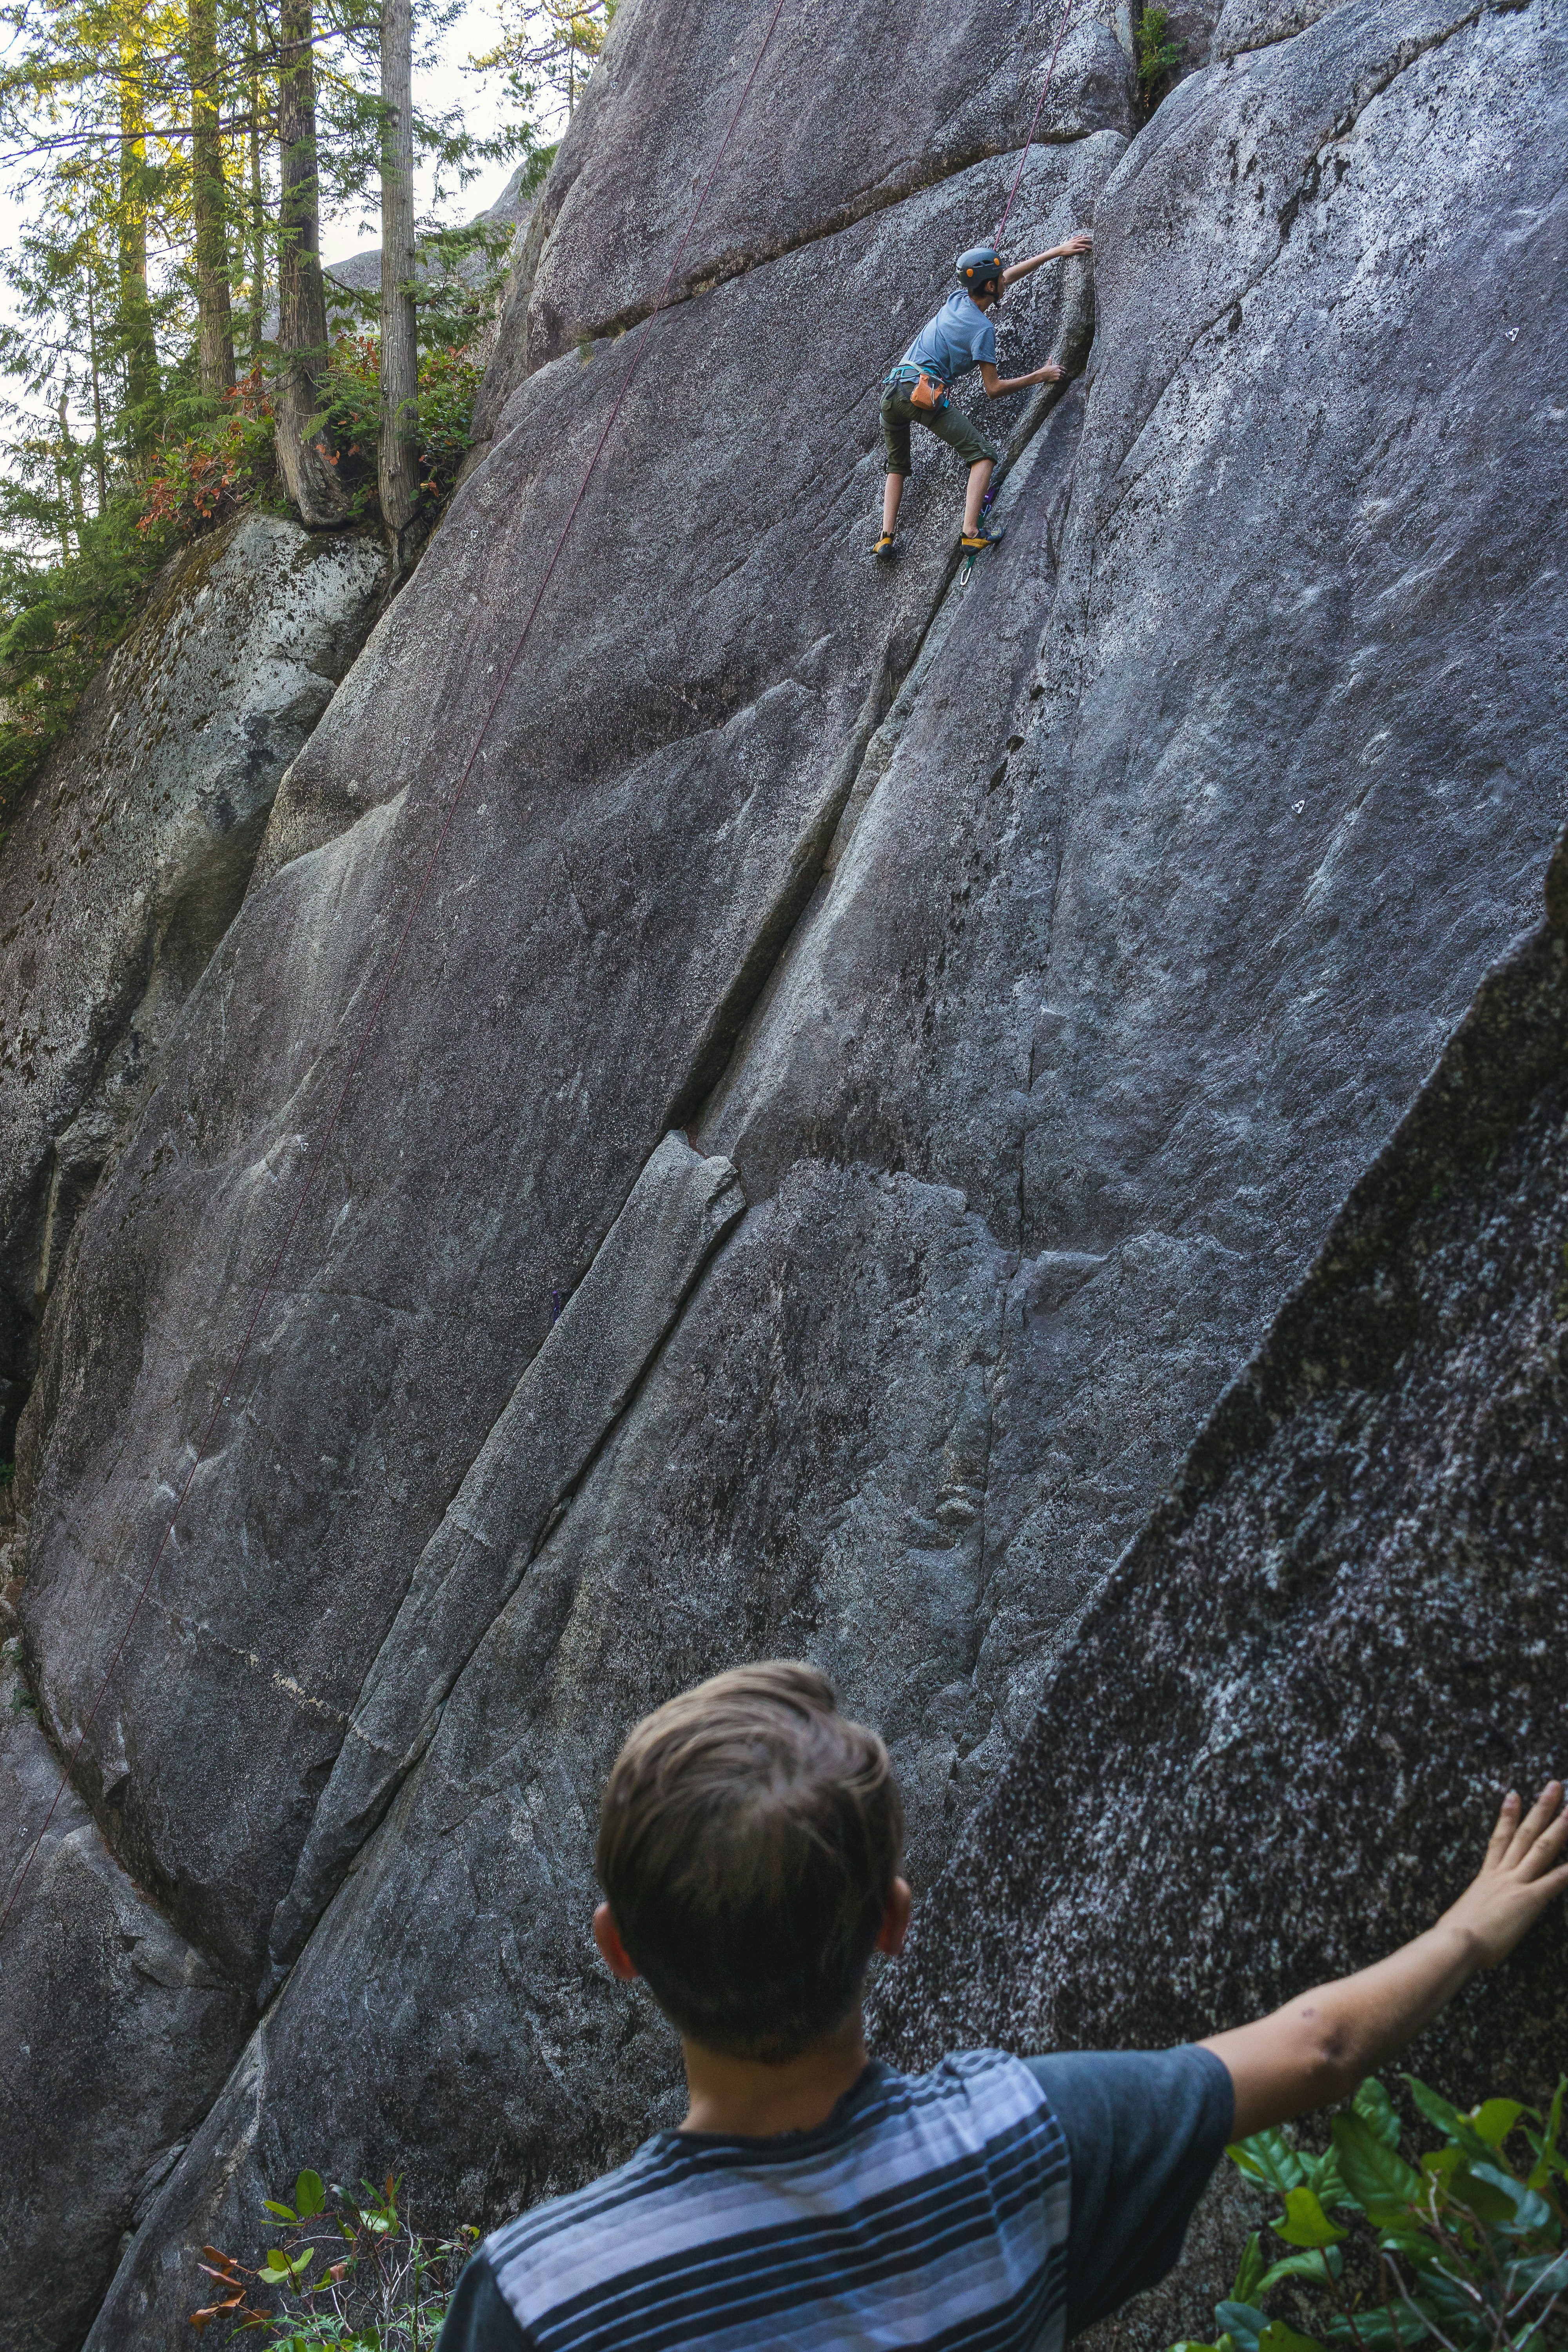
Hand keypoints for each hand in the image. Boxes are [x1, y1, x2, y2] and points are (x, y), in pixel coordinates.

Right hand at [1036, 362, 1064, 382]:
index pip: (1064, 369)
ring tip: (1062, 379)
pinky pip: (1061, 380)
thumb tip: (1050, 356)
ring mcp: (1058, 375)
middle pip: (1064, 373)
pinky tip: (1059, 381)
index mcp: (1057, 367)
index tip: (1065, 372)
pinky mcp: (1057, 379)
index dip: (1065, 370)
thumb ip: (1050, 361)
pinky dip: (1060, 380)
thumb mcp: (1048, 364)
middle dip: (1064, 375)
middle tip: (1064, 376)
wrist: (1042, 375)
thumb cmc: (1045, 370)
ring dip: (1062, 378)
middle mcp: (1059, 370)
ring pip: (1063, 377)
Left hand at [1057, 232, 1092, 256]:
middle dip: (1087, 240)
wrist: (1059, 250)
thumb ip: (1079, 250)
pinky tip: (1080, 235)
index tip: (1091, 248)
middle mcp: (1075, 241)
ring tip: (1088, 236)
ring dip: (1084, 237)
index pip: (1084, 245)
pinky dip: (1078, 236)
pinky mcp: (1070, 240)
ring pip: (1080, 237)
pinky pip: (1075, 237)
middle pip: (1083, 240)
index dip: (1088, 247)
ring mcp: (1073, 240)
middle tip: (1091, 240)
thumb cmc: (1065, 252)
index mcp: (1076, 245)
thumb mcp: (1072, 252)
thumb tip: (1084, 249)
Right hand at [1438, 1782, 1567, 1967]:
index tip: (1514, 1794)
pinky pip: (1553, 1881)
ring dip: (1559, 1827)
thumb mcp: (1462, 1916)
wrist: (1455, 1942)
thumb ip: (1472, 1911)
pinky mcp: (1528, 1901)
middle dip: (1541, 1809)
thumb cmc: (1454, 1937)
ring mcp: (1516, 1884)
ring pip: (1540, 1848)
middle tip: (1554, 1786)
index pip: (1499, 1839)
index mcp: (1486, 1877)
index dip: (1507, 1816)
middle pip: (1525, 1834)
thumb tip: (1464, 1918)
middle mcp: (1502, 1874)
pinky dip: (1566, 1871)